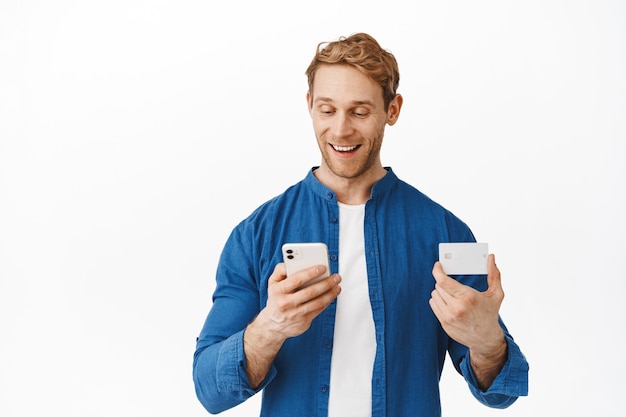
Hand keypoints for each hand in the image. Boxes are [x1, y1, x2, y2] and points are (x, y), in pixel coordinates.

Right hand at [243, 263, 340, 387]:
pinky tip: (332, 295)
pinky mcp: (303, 322)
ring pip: (317, 302)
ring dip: (330, 293)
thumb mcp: (272, 283)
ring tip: (337, 286)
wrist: (273, 325)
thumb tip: (292, 261)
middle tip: (336, 277)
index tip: (322, 267)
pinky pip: (318, 310)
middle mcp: (285, 303)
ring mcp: (295, 314)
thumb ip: (280, 270)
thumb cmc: (276, 298)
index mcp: (278, 290)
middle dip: (326, 283)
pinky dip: (327, 302)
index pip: (296, 280)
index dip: (310, 273)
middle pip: (310, 292)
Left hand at [429, 254, 504, 353]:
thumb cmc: (490, 314)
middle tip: (451, 282)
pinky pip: (433, 304)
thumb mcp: (496, 294)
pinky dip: (438, 300)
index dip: (437, 271)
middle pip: (438, 286)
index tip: (438, 265)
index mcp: (468, 297)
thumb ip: (494, 274)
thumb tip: (491, 257)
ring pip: (434, 294)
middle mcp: (457, 307)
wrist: (486, 339)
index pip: (443, 281)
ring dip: (440, 291)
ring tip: (451, 294)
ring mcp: (449, 316)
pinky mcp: (444, 323)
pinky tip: (448, 302)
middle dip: (443, 281)